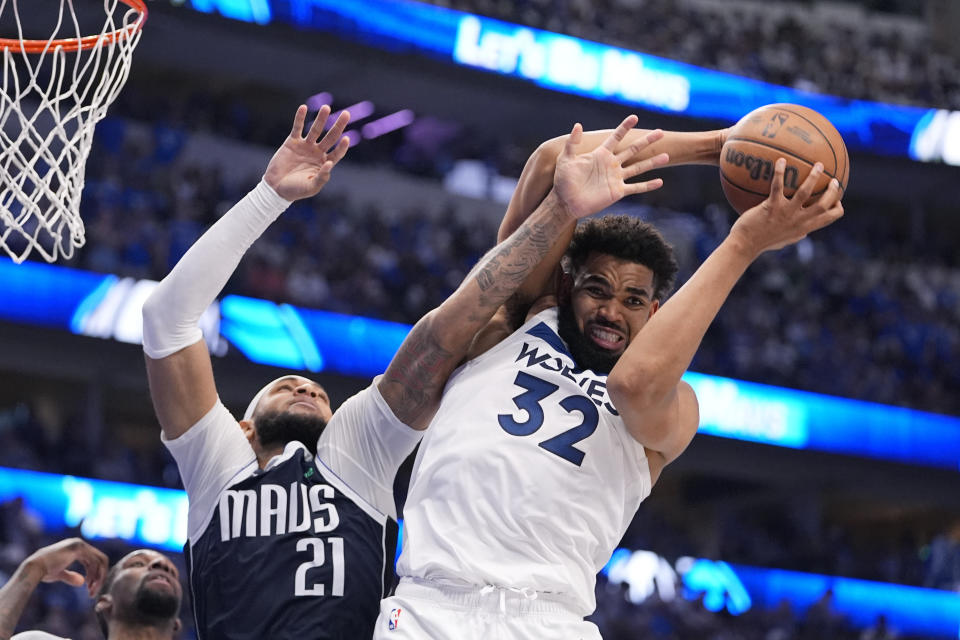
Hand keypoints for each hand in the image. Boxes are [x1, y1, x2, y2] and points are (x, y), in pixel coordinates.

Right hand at [22, 538, 108, 597]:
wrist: (34, 568)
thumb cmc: (43, 571)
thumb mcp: (59, 574)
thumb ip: (70, 576)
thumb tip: (81, 582)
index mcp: (76, 548)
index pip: (95, 560)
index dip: (96, 574)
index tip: (91, 588)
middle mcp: (80, 544)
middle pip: (100, 559)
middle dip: (100, 576)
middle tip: (94, 591)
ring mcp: (79, 544)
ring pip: (99, 561)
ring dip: (98, 577)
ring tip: (91, 590)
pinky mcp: (78, 548)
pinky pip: (94, 561)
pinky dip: (94, 573)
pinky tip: (88, 583)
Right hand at [263, 105, 350, 200]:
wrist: (276, 188)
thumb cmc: (295, 190)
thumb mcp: (311, 187)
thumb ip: (322, 177)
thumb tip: (330, 163)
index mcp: (324, 164)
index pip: (337, 153)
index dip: (342, 146)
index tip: (346, 138)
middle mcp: (317, 153)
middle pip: (331, 137)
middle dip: (338, 126)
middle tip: (347, 114)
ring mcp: (305, 146)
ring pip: (316, 129)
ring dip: (321, 118)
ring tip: (326, 107)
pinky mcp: (292, 142)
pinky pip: (297, 127)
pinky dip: (300, 118)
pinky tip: (304, 108)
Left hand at [551, 115, 668, 218]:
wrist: (566, 201)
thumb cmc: (563, 180)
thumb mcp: (565, 159)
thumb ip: (572, 143)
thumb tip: (577, 125)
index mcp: (601, 155)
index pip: (616, 138)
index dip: (625, 128)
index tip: (635, 117)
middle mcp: (611, 164)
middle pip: (633, 150)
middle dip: (646, 141)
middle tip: (661, 132)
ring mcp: (616, 178)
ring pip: (638, 168)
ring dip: (652, 162)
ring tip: (667, 156)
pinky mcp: (618, 192)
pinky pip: (636, 188)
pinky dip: (648, 185)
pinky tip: (660, 181)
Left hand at [730, 158, 843, 256]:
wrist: (745, 245)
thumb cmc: (763, 242)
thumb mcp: (786, 239)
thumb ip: (797, 233)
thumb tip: (805, 230)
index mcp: (804, 228)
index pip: (829, 218)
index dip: (837, 207)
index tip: (837, 199)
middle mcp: (798, 221)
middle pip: (824, 204)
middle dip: (832, 191)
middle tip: (834, 179)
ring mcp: (785, 213)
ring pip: (805, 192)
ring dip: (814, 177)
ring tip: (819, 165)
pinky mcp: (771, 207)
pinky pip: (777, 186)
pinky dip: (780, 172)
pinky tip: (781, 160)